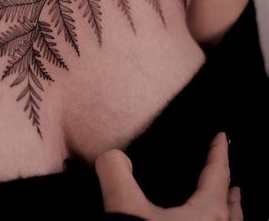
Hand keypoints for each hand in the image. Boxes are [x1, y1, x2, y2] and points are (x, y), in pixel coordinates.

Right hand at [95, 132, 242, 219]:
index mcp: (208, 215)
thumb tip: (114, 156)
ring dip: (231, 219)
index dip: (219, 154)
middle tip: (234, 183)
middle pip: (232, 211)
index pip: (218, 176)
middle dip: (231, 194)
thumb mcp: (125, 211)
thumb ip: (116, 174)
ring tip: (229, 210)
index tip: (222, 136)